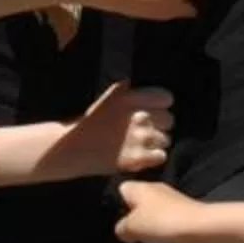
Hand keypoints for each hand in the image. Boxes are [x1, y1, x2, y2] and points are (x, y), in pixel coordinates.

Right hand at [56, 83, 174, 177]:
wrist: (73, 148)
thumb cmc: (91, 122)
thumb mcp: (109, 97)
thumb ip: (129, 90)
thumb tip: (142, 84)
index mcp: (132, 98)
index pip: (167, 98)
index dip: (161, 106)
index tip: (153, 111)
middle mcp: (139, 116)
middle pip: (169, 120)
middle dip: (159, 125)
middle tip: (144, 131)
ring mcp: (140, 138)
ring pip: (166, 139)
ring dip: (156, 143)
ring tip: (140, 144)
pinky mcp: (138, 158)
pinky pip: (161, 156)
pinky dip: (153, 157)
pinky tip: (141, 155)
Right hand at [114, 177, 203, 242]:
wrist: (199, 228)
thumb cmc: (161, 222)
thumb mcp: (131, 228)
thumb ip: (121, 228)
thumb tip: (123, 230)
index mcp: (140, 186)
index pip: (121, 189)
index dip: (115, 204)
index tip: (115, 221)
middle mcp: (156, 188)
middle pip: (138, 201)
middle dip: (134, 218)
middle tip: (129, 234)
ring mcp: (173, 199)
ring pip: (154, 211)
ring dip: (150, 225)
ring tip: (145, 240)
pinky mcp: (185, 211)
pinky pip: (168, 220)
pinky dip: (165, 230)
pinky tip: (162, 241)